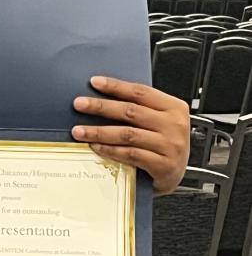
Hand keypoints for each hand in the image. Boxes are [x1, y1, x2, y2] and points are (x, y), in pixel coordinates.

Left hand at [71, 76, 189, 194]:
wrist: (176, 173)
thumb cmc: (164, 144)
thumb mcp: (158, 121)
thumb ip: (138, 109)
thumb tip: (102, 99)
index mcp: (173, 107)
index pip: (140, 92)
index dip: (116, 86)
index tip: (95, 82)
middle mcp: (174, 125)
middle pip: (130, 111)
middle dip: (101, 107)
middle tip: (79, 104)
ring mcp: (169, 145)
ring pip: (127, 134)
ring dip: (99, 132)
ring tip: (79, 131)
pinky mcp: (163, 165)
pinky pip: (130, 154)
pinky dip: (110, 150)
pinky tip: (95, 147)